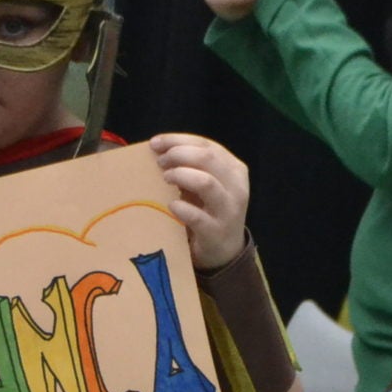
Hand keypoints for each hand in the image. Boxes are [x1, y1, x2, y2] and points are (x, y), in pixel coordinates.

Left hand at [145, 133, 248, 271]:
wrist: (224, 251)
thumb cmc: (209, 210)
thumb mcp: (206, 184)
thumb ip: (190, 166)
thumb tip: (158, 148)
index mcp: (234, 168)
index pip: (206, 145)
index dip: (178, 140)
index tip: (155, 143)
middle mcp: (236, 186)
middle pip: (207, 158)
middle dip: (178, 154)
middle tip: (159, 162)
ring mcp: (228, 210)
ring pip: (206, 182)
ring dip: (181, 175)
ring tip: (165, 178)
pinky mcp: (217, 232)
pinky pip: (197, 217)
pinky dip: (181, 208)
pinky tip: (171, 205)